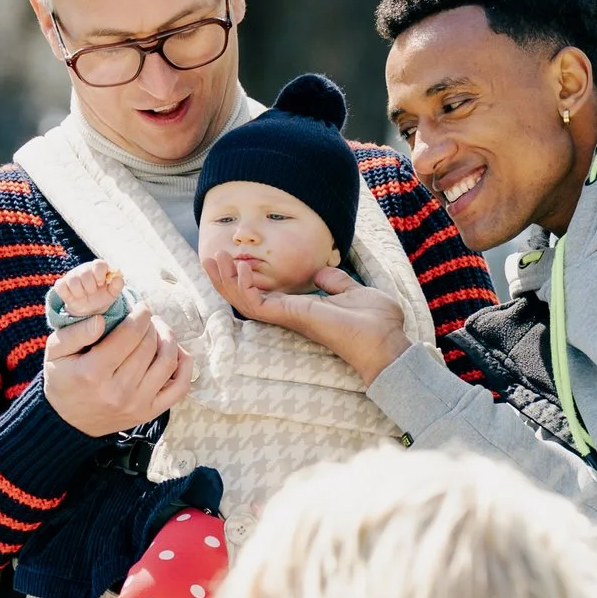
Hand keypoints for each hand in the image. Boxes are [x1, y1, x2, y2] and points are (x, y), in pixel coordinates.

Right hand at [42, 303, 192, 436]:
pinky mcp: (150, 413)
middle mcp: (118, 391)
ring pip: (168, 362)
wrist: (69, 422)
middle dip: (151, 324)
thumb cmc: (63, 379)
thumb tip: (101, 319)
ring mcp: (137, 404)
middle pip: (149, 345)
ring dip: (168, 338)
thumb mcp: (55, 352)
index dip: (140, 314)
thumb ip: (75, 332)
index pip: (129, 334)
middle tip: (146, 318)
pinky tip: (174, 352)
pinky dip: (184, 365)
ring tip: (158, 330)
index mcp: (93, 373)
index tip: (139, 307)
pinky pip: (180, 387)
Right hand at [215, 264, 409, 384]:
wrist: (387, 340)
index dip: (242, 280)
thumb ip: (335, 283)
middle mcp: (290, 314)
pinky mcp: (291, 318)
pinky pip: (257, 305)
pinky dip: (245, 287)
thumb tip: (321, 274)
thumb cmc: (377, 323)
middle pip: (246, 299)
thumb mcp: (354, 292)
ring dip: (227, 281)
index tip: (231, 259)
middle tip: (209, 257)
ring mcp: (288, 318)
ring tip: (215, 258)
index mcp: (301, 308)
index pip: (262, 295)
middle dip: (225, 279)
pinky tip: (241, 269)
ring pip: (245, 302)